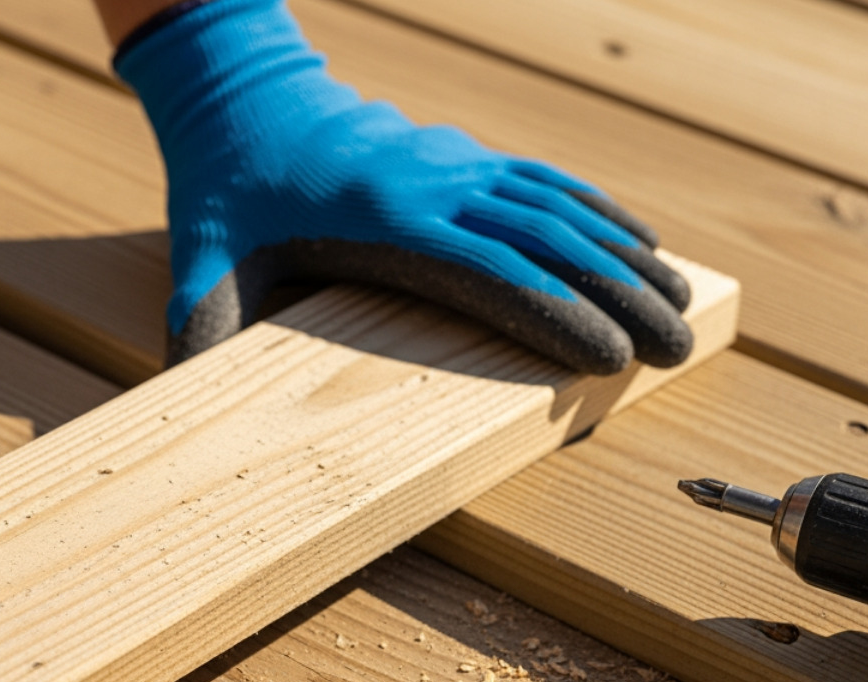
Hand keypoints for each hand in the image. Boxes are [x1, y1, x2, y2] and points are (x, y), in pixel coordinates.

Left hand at [116, 0, 692, 373]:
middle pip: (549, 238)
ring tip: (684, 306)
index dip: (555, 311)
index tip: (610, 358)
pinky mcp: (467, 155)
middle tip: (677, 348)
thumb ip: (201, 326)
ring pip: (564, 206)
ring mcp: (459, 163)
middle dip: (620, 295)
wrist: (242, 95)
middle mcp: (438, 184)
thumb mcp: (204, 257)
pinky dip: (604, 212)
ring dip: (628, 257)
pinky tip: (643, 244)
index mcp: (386, 217)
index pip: (491, 269)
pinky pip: (549, 182)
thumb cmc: (225, 190)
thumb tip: (183, 400)